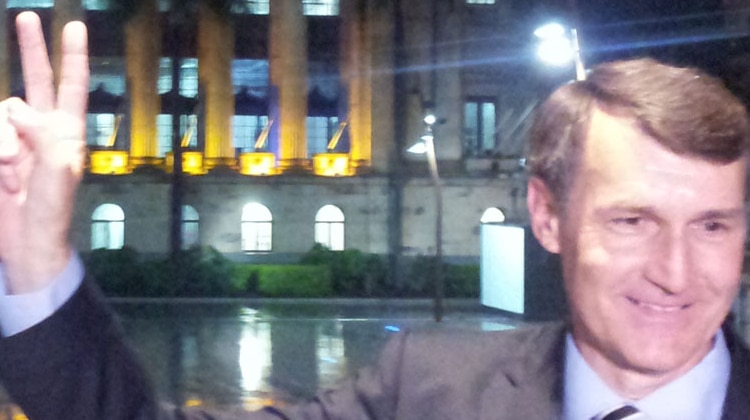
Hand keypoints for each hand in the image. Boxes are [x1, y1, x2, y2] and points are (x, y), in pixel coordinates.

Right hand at [0, 12, 88, 293]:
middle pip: (36, 81)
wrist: (26, 242)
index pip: (71, 87)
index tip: (76, 27)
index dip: (73, 57)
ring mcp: (15, 140)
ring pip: (1, 113)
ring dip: (1, 142)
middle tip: (27, 17)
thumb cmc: (51, 213)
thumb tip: (21, 110)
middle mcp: (42, 129)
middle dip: (32, 50)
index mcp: (66, 133)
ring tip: (10, 177)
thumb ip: (45, 138)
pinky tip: (5, 178)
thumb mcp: (57, 175)